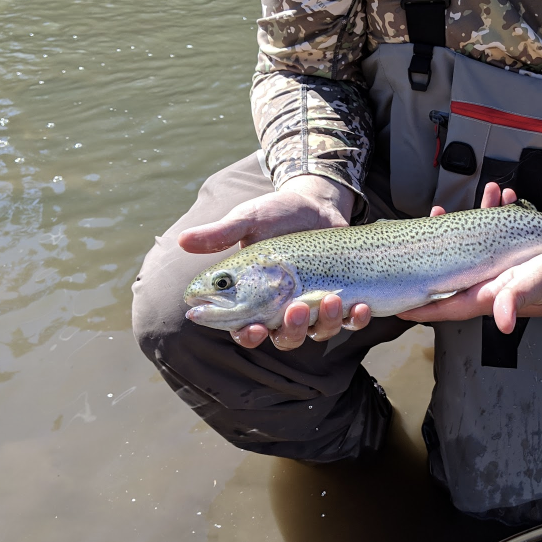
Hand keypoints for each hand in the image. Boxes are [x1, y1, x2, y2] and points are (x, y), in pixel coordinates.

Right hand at [177, 175, 370, 349]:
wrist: (317, 202)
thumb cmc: (276, 213)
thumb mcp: (249, 219)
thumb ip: (221, 234)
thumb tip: (181, 241)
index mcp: (254, 298)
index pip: (245, 330)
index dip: (248, 336)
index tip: (254, 328)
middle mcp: (283, 309)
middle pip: (284, 339)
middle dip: (291, 330)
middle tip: (296, 309)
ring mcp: (314, 306)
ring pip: (318, 334)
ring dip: (324, 323)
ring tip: (330, 298)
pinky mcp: (343, 298)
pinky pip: (349, 321)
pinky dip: (355, 319)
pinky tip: (359, 306)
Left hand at [399, 184, 541, 329]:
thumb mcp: (538, 284)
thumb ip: (515, 298)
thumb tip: (502, 321)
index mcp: (485, 296)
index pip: (441, 304)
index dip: (416, 304)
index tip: (391, 303)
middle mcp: (487, 284)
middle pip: (449, 269)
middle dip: (436, 245)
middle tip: (430, 219)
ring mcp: (499, 269)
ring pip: (471, 245)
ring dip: (471, 218)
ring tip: (478, 194)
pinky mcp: (514, 255)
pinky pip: (496, 232)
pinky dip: (497, 212)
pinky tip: (503, 195)